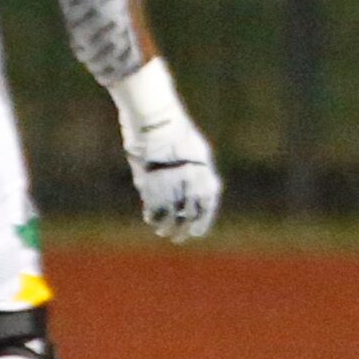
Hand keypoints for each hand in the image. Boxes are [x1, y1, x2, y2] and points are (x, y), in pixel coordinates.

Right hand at [109, 58, 221, 241]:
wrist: (158, 122)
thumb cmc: (179, 134)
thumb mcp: (199, 153)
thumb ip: (202, 174)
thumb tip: (207, 190)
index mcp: (204, 177)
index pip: (206, 208)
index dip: (201, 223)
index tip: (196, 232)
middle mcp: (189, 185)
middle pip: (188, 216)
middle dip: (183, 230)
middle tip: (178, 237)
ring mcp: (170, 185)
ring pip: (170, 216)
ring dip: (167, 227)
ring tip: (163, 232)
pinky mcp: (151, 184)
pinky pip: (153, 207)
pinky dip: (153, 216)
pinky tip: (151, 219)